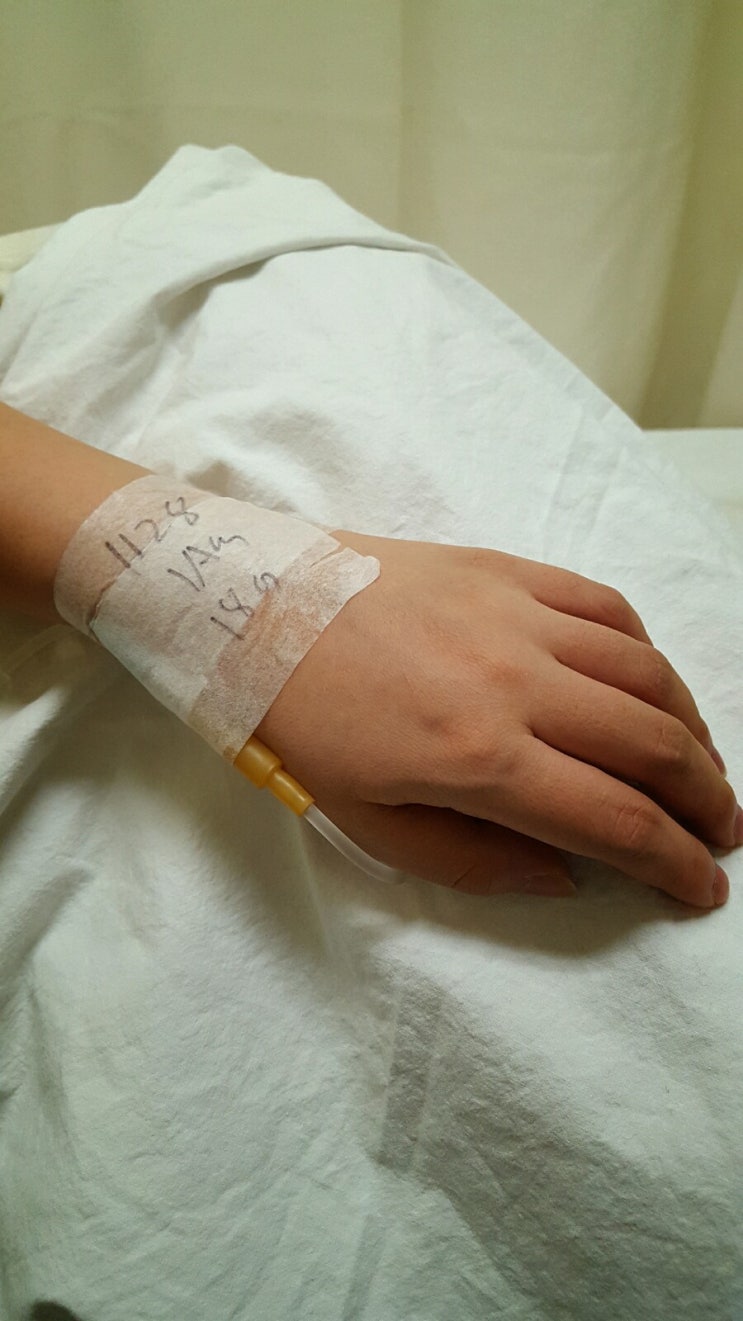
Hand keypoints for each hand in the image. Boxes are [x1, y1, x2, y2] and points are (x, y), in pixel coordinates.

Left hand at [256, 534, 738, 905]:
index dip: (674, 863)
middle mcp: (517, 683)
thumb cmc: (299, 723)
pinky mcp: (506, 570)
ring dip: (691, 726)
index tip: (705, 887)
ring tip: (701, 765)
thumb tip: (564, 875)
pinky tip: (650, 681)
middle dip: (706, 799)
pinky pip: (605, 606)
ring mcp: (518, 617)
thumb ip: (473, 860)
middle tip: (724, 831)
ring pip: (646, 673)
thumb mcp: (365, 821)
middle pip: (652, 746)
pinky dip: (646, 650)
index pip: (614, 820)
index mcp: (478, 758)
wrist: (250, 606)